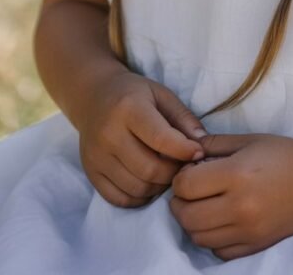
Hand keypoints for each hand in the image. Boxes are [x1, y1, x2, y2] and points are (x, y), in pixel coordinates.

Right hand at [78, 71, 206, 207]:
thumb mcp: (161, 95)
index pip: (160, 139)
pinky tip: (148, 182)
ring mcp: (96, 156)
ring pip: (136, 188)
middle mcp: (108, 134)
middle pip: (149, 170)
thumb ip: (183, 118)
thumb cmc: (134, 94)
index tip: (198, 153)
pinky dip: (139, 198)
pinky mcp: (90, 172)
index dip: (184, 150)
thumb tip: (202, 145)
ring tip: (166, 173)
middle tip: (181, 166)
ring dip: (158, 187)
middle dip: (173, 173)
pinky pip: (119, 199)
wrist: (94, 96)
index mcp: (128, 108)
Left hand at [169, 132, 292, 260]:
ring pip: (199, 237)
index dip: (180, 179)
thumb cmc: (283, 154)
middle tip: (188, 191)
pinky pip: (219, 251)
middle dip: (179, 203)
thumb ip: (213, 144)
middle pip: (187, 216)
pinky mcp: (256, 246)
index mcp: (237, 174)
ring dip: (192, 222)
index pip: (186, 186)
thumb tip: (185, 153)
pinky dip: (212, 238)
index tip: (189, 172)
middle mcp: (241, 207)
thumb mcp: (248, 140)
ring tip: (202, 205)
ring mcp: (248, 231)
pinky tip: (219, 221)